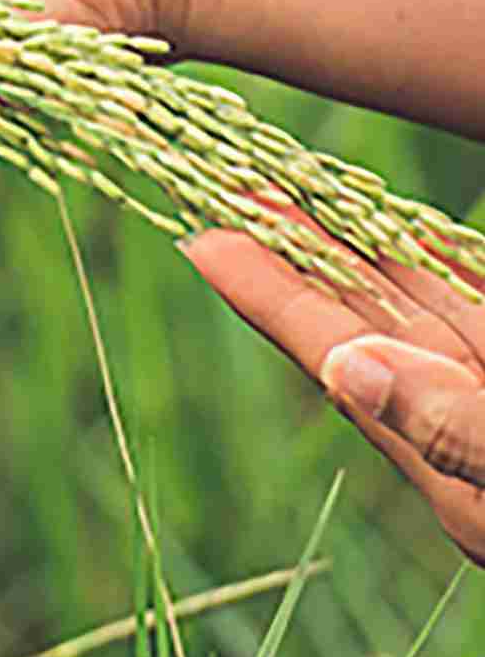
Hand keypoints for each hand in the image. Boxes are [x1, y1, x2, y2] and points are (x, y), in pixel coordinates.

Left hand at [181, 209, 484, 564]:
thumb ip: (454, 426)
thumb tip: (350, 367)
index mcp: (446, 464)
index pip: (332, 357)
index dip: (266, 296)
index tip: (199, 242)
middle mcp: (461, 422)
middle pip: (357, 321)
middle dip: (295, 254)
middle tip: (234, 193)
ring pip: (413, 309)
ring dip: (359, 250)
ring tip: (298, 192)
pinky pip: (470, 306)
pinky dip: (435, 267)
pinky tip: (407, 236)